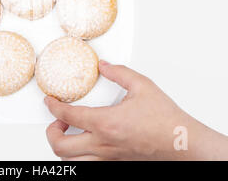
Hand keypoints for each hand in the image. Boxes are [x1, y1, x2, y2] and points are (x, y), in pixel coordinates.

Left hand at [45, 61, 227, 160]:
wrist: (182, 143)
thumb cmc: (165, 119)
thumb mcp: (142, 85)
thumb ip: (119, 72)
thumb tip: (104, 66)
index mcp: (105, 123)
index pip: (67, 116)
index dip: (53, 107)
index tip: (49, 101)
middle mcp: (103, 144)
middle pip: (60, 147)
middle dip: (51, 132)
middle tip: (57, 120)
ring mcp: (108, 157)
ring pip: (72, 161)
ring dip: (62, 147)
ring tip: (67, 133)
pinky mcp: (115, 163)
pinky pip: (89, 164)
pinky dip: (79, 156)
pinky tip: (85, 143)